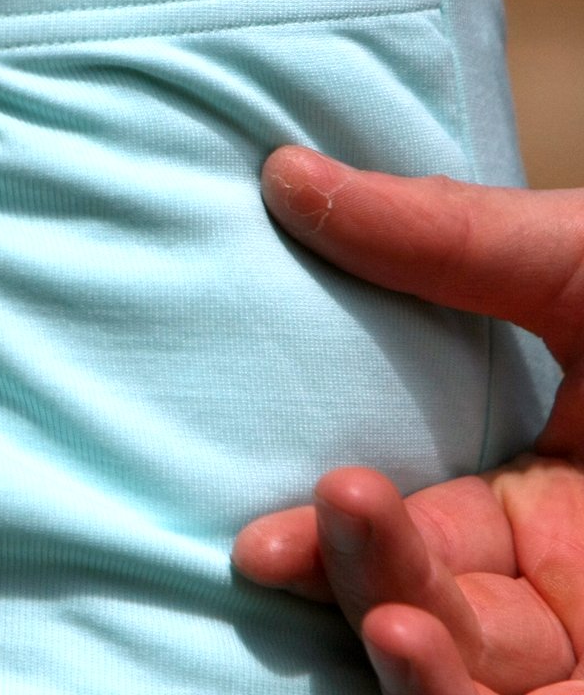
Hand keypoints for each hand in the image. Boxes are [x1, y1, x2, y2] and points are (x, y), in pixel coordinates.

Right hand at [232, 145, 583, 694]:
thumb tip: (285, 174)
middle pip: (436, 612)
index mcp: (560, 493)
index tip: (264, 540)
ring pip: (477, 684)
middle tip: (303, 539)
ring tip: (391, 617)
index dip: (339, 541)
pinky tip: (421, 654)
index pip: (423, 533)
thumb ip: (442, 235)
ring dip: (406, 656)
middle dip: (362, 583)